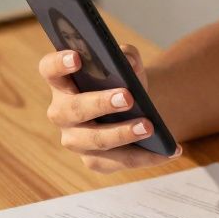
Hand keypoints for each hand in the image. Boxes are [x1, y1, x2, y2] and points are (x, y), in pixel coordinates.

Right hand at [38, 44, 180, 172]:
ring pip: (95, 140)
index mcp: (62, 81)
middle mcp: (61, 112)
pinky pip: (118, 161)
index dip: (59, 63)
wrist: (134, 109)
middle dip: (99, 103)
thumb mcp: (126, 64)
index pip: (49, 69)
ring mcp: (75, 139)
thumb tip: (129, 63)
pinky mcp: (94, 160)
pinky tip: (169, 150)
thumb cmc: (121, 81)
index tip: (77, 57)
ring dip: (122, 134)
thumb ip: (126, 56)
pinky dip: (146, 156)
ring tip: (149, 126)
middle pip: (72, 109)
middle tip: (127, 97)